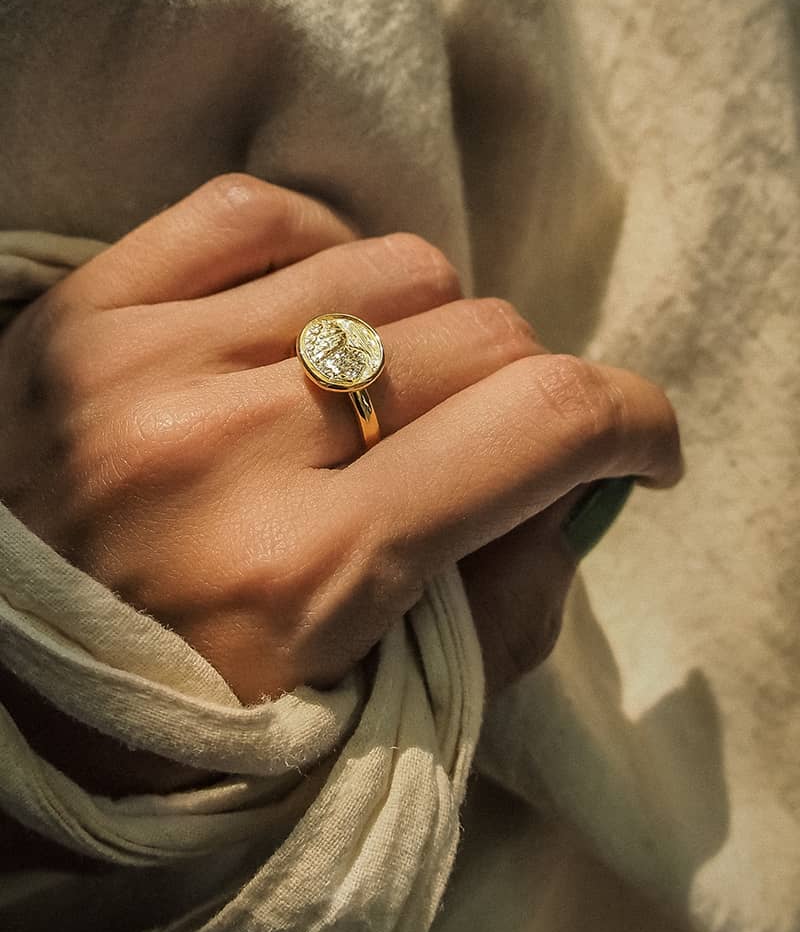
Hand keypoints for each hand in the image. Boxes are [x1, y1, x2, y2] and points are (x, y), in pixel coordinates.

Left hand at [0, 175, 681, 707]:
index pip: (541, 426)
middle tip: (493, 443)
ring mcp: (146, 361)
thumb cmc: (165, 721)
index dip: (633, 421)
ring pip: (391, 264)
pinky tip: (310, 312)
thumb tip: (569, 493)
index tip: (640, 446)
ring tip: (389, 386)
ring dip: (429, 329)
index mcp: (305, 575)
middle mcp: (227, 449)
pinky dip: (320, 251)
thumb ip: (495, 614)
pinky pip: (259, 211)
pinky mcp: (82, 309)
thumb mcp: (351, 719)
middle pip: (482, 336)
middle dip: (528, 391)